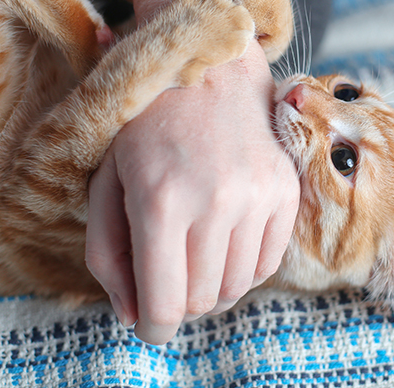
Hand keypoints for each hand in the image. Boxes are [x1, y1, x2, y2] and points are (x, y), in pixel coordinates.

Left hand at [85, 40, 299, 344]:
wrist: (208, 65)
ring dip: (213, 286)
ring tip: (195, 256)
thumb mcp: (107, 182)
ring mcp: (259, 195)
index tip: (149, 323)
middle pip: (203, 301)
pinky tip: (224, 242)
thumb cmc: (146, 125)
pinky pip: (269, 263)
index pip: (165, 304)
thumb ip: (109, 255)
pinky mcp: (285, 191)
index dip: (153, 327)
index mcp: (160, 199)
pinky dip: (244, 267)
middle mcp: (216, 201)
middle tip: (168, 274)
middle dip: (180, 301)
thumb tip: (133, 314)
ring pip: (239, 287)